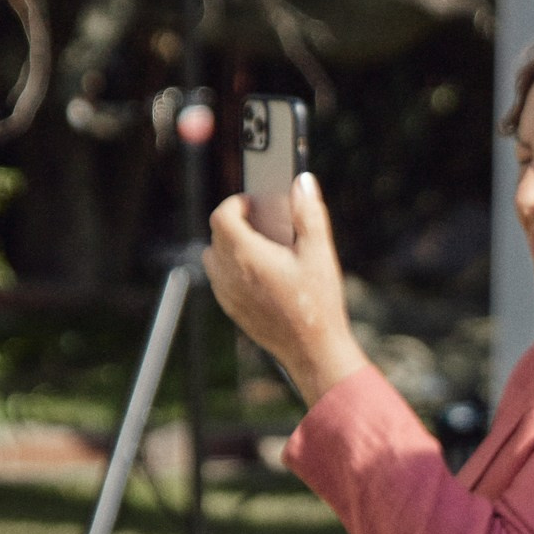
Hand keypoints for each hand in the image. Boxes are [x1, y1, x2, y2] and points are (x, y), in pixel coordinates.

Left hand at [205, 173, 370, 403]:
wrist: (312, 351)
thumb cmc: (318, 304)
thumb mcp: (320, 254)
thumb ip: (309, 214)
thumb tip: (303, 182)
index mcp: (247, 256)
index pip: (222, 216)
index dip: (236, 203)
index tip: (254, 203)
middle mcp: (229, 274)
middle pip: (216, 234)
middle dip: (235, 221)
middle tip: (262, 222)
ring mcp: (227, 294)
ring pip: (213, 257)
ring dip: (230, 245)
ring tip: (260, 247)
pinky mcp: (231, 309)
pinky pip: (220, 279)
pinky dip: (232, 268)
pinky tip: (261, 273)